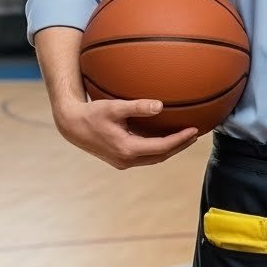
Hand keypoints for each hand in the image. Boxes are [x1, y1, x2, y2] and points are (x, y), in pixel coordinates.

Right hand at [51, 98, 198, 168]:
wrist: (72, 126)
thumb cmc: (92, 114)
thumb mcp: (114, 107)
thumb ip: (137, 107)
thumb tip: (160, 105)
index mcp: (127, 149)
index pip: (161, 147)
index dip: (179, 140)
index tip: (194, 130)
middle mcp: (126, 159)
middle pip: (161, 156)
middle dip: (179, 146)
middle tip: (195, 135)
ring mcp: (122, 161)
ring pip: (153, 158)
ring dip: (170, 149)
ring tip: (185, 137)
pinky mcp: (120, 159)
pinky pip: (145, 156)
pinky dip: (158, 148)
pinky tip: (165, 138)